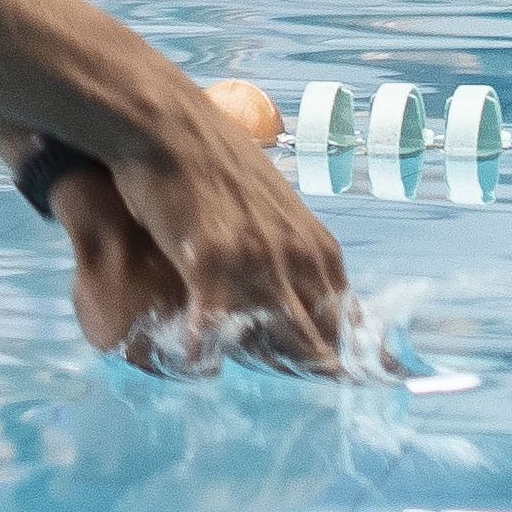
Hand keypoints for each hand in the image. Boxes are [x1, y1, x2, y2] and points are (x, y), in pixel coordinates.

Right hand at [31, 107, 352, 375]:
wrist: (166, 123)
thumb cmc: (214, 163)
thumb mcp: (277, 208)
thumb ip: (296, 252)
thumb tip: (302, 292)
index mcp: (320, 252)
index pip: (346, 329)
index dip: (338, 363)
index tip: (340, 387)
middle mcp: (300, 262)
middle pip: (317, 349)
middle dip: (299, 374)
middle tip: (277, 389)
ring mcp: (259, 265)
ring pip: (274, 349)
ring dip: (254, 367)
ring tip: (232, 373)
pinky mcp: (212, 264)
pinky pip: (215, 332)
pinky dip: (204, 352)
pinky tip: (191, 356)